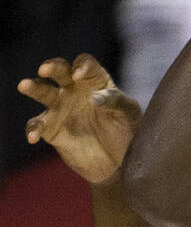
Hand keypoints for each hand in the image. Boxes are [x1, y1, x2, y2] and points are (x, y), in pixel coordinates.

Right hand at [18, 54, 141, 184]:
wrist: (119, 161)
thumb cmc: (128, 130)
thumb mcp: (130, 114)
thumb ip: (115, 102)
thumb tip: (94, 98)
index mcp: (96, 82)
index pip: (86, 65)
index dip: (81, 66)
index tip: (78, 76)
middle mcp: (75, 90)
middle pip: (59, 71)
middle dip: (51, 67)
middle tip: (45, 70)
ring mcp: (61, 108)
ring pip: (42, 92)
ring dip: (33, 87)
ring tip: (24, 84)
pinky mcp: (52, 129)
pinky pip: (37, 125)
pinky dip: (33, 129)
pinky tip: (34, 136)